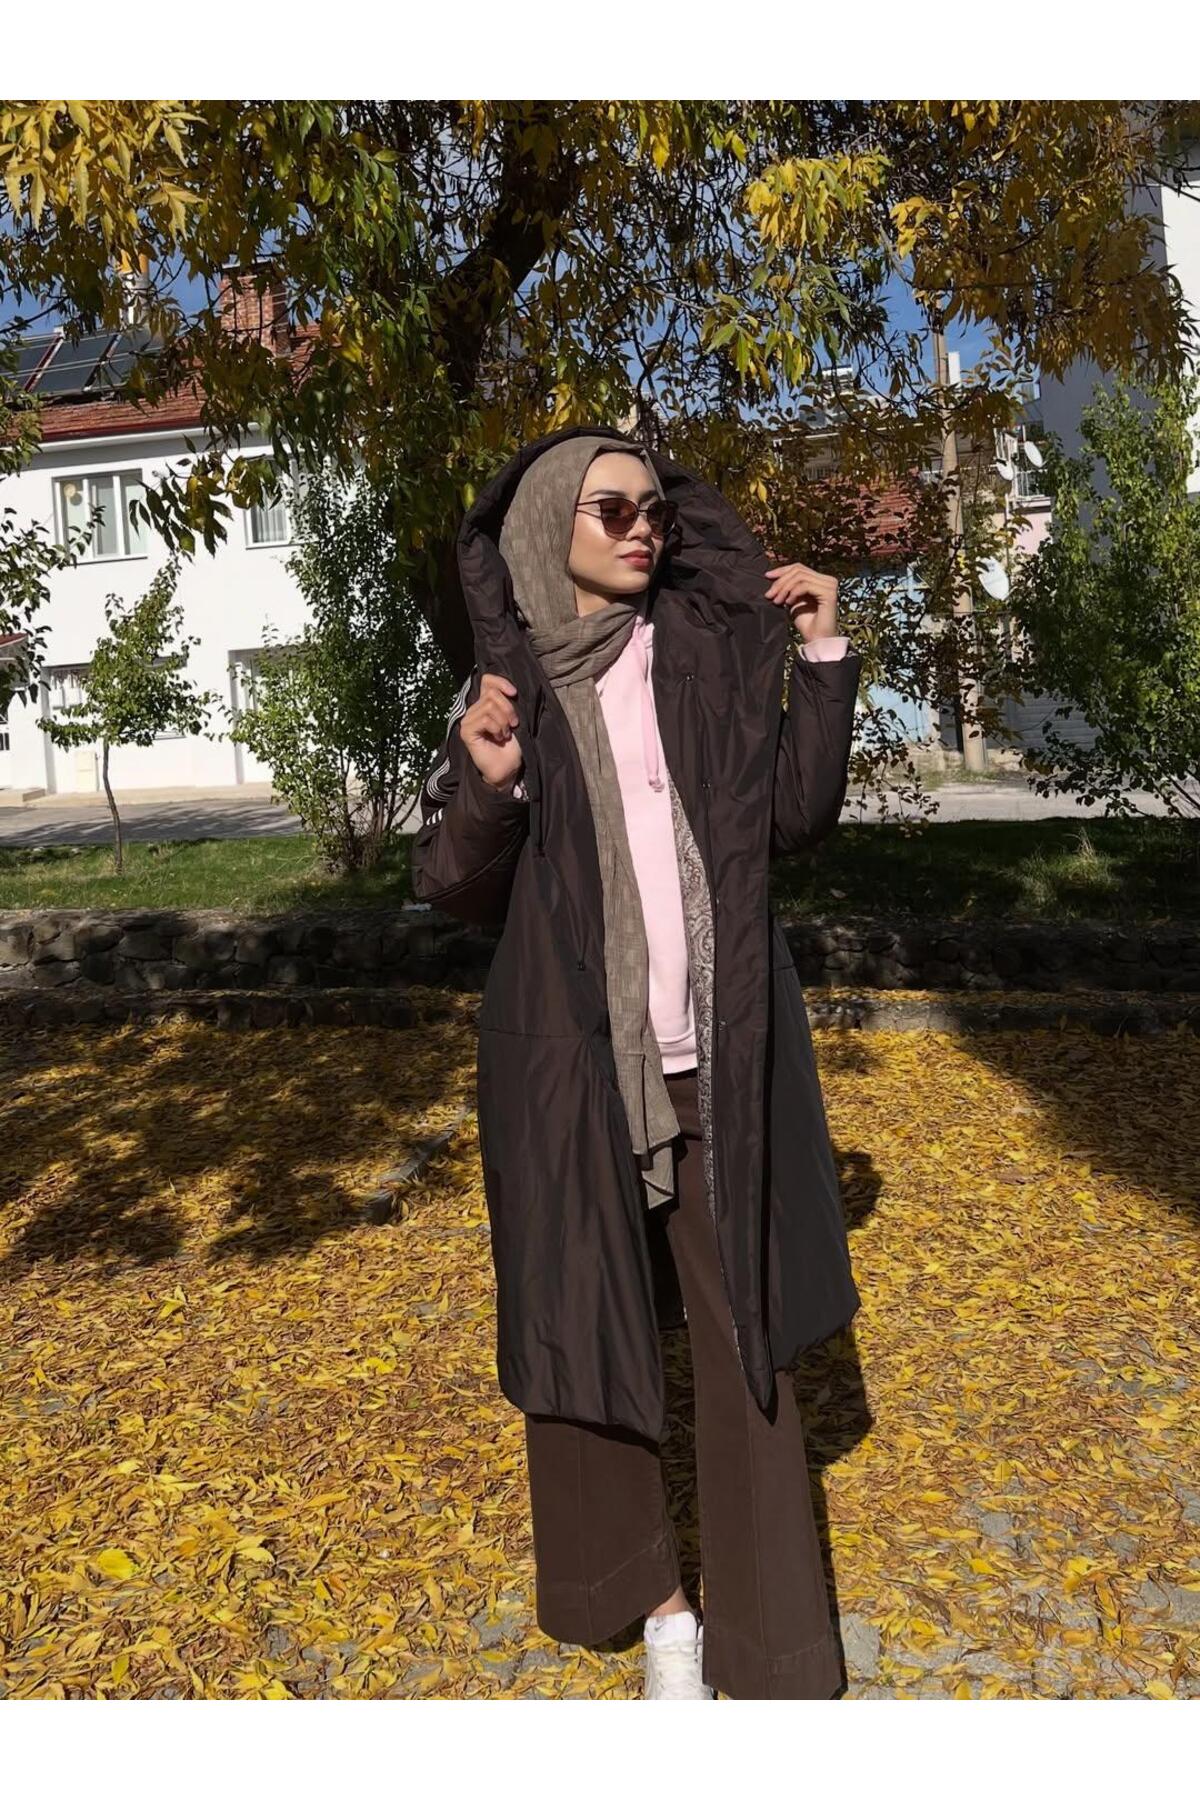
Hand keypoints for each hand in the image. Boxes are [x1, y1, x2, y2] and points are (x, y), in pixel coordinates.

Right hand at [460, 672, 525, 790]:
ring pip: (489, 706)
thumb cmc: (512, 746)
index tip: (515, 694)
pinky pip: (485, 720)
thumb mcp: (513, 718)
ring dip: (504, 721)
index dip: (501, 682)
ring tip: (505, 734)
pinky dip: (497, 728)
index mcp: (485, 704)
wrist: (508, 769)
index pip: (487, 680)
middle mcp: (474, 710)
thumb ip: (507, 702)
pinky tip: (499, 738)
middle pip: (492, 694)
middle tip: (513, 724)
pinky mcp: (466, 731)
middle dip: (508, 708)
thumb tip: (511, 689)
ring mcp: (468, 720)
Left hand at [764, 558, 838, 646]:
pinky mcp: (829, 593)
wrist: (816, 640)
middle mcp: (828, 580)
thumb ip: (789, 586)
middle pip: (798, 570)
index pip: (799, 567)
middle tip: (770, 595)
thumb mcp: (793, 600)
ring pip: (800, 577)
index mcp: (821, 580)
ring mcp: (830, 585)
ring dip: (784, 588)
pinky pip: (805, 585)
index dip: (782, 570)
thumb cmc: (806, 623)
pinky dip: (793, 593)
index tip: (767, 577)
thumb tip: (773, 575)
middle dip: (781, 582)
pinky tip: (788, 603)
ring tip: (777, 601)